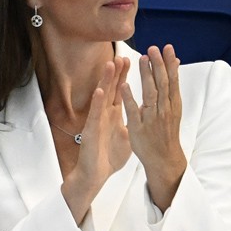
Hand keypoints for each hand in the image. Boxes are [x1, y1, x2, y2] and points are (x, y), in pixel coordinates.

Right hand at [62, 57, 132, 221]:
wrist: (94, 175)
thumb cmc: (107, 158)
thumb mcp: (125, 138)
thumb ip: (130, 125)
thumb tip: (139, 117)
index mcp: (114, 115)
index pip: (121, 92)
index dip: (126, 76)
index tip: (133, 60)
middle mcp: (105, 115)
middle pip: (112, 90)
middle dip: (117, 73)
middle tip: (122, 55)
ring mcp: (97, 121)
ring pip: (102, 98)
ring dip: (106, 81)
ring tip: (110, 65)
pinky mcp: (91, 131)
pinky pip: (95, 115)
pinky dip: (98, 103)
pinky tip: (100, 91)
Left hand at [122, 45, 185, 208]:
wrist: (163, 160)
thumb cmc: (165, 133)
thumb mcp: (171, 110)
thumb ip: (170, 90)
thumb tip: (173, 69)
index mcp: (172, 105)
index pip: (172, 81)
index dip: (169, 64)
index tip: (167, 47)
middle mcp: (164, 110)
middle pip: (163, 84)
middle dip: (159, 65)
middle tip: (154, 47)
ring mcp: (152, 118)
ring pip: (150, 94)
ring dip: (146, 76)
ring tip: (142, 59)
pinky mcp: (138, 128)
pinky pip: (133, 111)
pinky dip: (129, 98)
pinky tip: (124, 85)